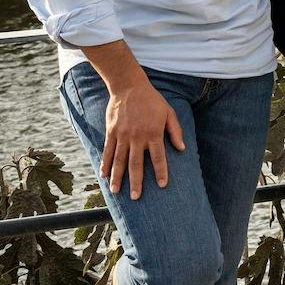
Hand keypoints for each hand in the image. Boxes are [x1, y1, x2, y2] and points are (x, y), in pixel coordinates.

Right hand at [101, 78, 184, 198]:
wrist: (129, 86)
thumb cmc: (152, 100)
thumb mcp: (168, 112)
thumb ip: (175, 131)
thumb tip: (182, 149)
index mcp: (153, 133)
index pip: (158, 157)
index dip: (161, 171)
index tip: (162, 185)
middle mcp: (137, 137)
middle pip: (136, 163)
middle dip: (136, 181)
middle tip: (136, 197)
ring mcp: (122, 135)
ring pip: (119, 160)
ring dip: (117, 177)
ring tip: (116, 192)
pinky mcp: (111, 132)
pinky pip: (107, 151)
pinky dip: (104, 164)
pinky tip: (103, 175)